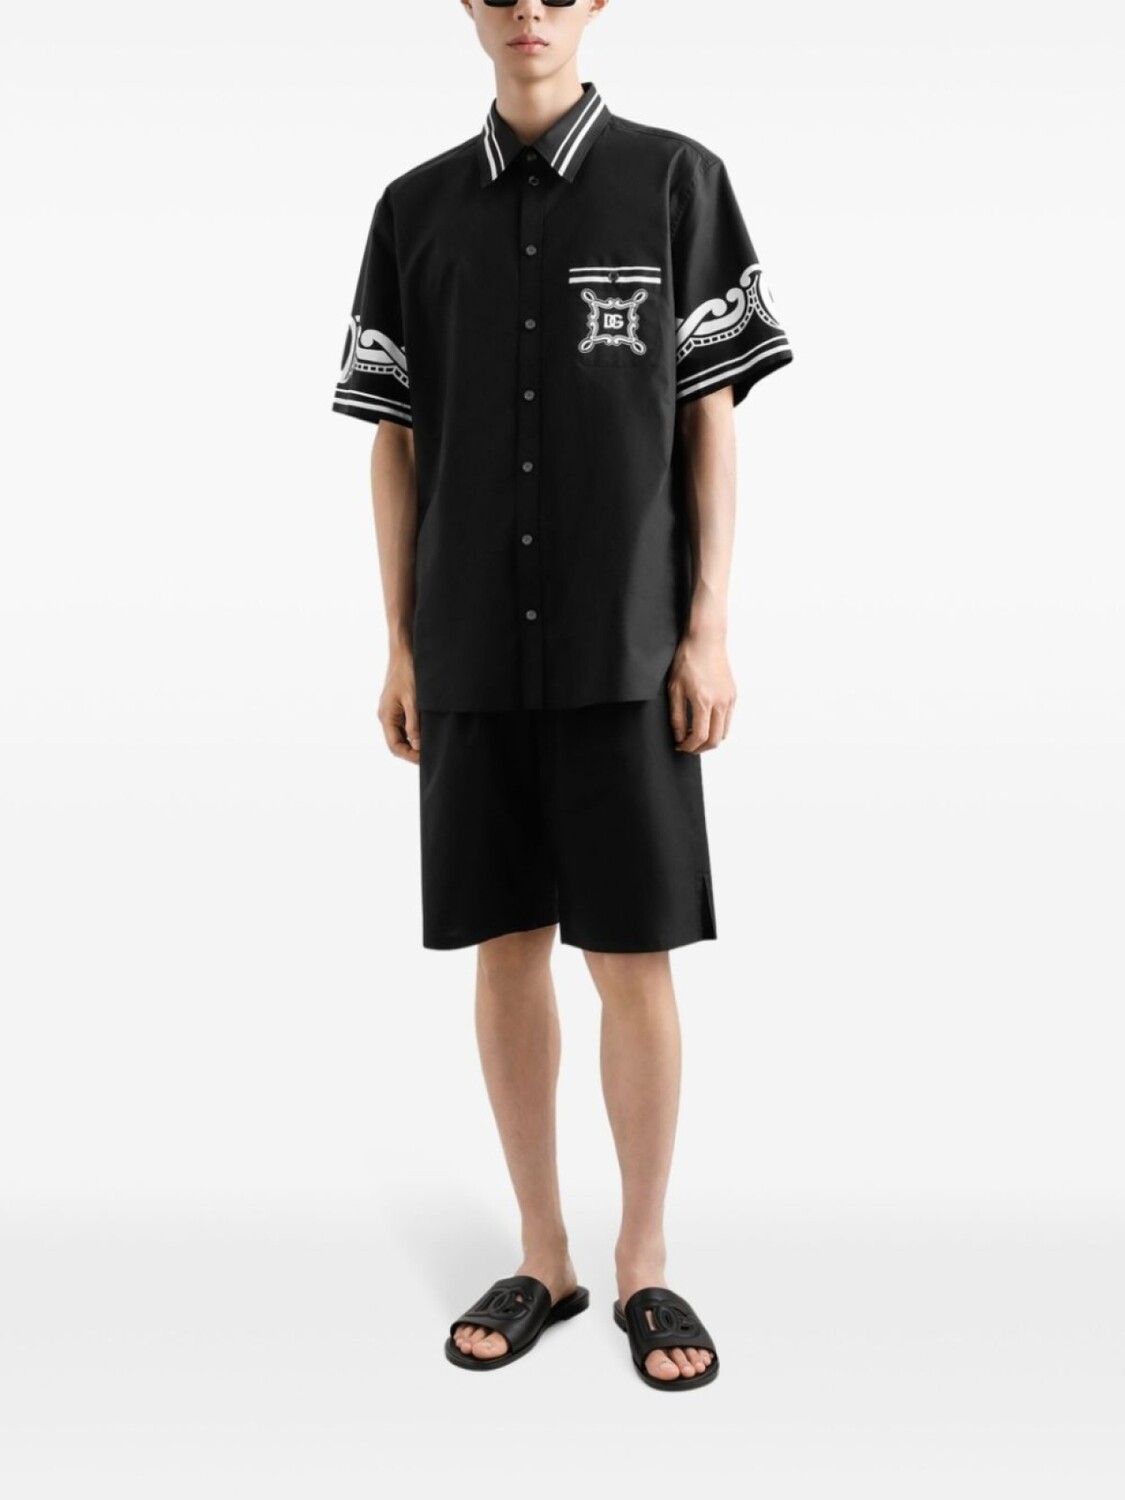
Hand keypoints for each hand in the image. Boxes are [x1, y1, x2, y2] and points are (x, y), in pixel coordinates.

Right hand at [378, 653, 420, 763]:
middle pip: (397, 742)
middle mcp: (387, 716)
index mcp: (387, 716)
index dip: (409, 756)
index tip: (425, 759)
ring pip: (402, 734)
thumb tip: (416, 746)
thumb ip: (414, 724)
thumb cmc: (408, 673)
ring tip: (430, 745)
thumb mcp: (414, 700)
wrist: (404, 653)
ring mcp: (392, 711)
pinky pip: (405, 724)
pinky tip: (427, 731)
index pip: (395, 746)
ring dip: (414, 741)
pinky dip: (415, 731)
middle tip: (430, 754)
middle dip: (412, 751)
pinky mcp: (398, 705)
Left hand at [667, 634, 734, 752]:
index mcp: (704, 701)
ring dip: (710, 739)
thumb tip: (679, 736)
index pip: (700, 736)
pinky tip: (704, 721)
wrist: (706, 640)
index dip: (688, 746)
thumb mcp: (674, 688)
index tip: (679, 746)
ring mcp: (729, 699)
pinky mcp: (733, 695)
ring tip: (694, 734)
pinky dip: (717, 727)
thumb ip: (676, 715)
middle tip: (687, 746)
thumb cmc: (687, 660)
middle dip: (700, 748)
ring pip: (724, 732)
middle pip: (716, 740)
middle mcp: (720, 702)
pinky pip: (728, 720)